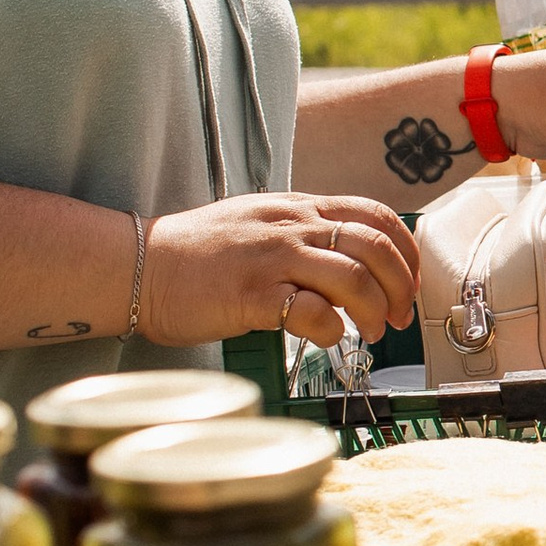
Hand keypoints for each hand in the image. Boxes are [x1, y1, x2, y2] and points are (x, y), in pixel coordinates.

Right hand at [142, 195, 420, 348]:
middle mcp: (290, 226)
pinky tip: (327, 338)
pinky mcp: (251, 294)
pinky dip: (331, 329)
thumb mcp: (260, 225)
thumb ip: (304, 237)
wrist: (136, 264)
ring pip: (353, 277)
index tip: (409, 281)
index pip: (375, 215)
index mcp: (297, 208)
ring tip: (372, 332)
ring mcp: (271, 258)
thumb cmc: (195, 254)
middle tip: (398, 315)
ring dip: (374, 310)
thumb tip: (349, 266)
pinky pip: (311, 311)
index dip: (405, 251)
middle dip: (400, 286)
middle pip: (376, 247)